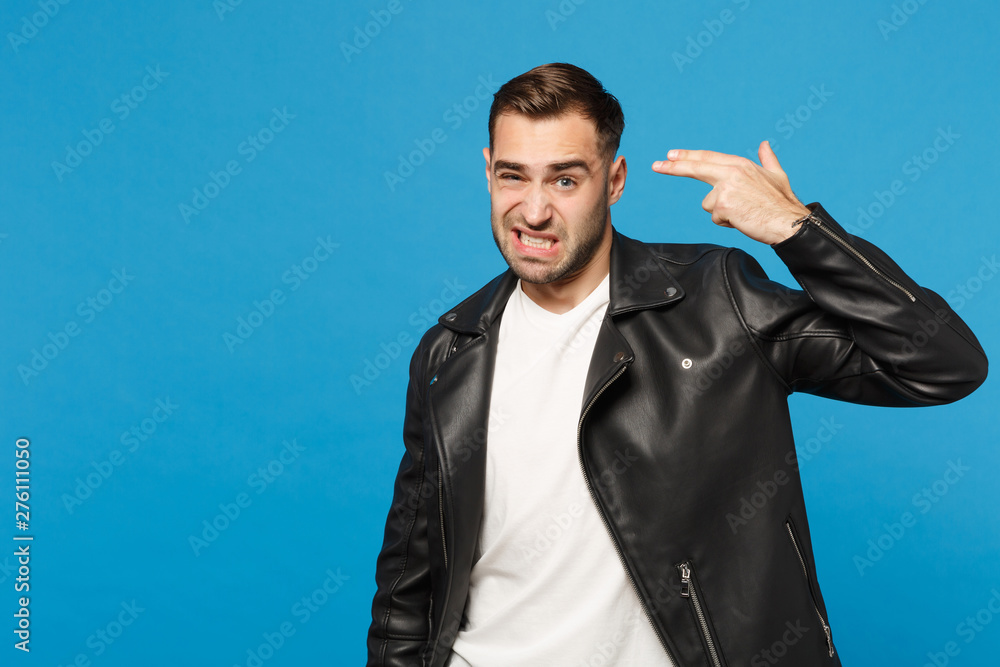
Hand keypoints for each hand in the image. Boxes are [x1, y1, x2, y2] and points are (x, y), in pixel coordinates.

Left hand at [651, 141, 810, 244]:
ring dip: (722, 212)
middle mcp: (731, 172)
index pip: (707, 158)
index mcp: (740, 164)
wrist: (789, 221)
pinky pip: (716, 217)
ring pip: (708, 203)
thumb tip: (764, 144)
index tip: (671, 155)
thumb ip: (767, 159)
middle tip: (656, 165)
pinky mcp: (723, 205)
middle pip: (695, 168)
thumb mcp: (776, 175)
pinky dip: (727, 222)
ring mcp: (726, 187)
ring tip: (743, 212)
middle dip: (673, 167)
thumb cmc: (783, 202)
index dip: (688, 156)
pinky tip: (743, 219)